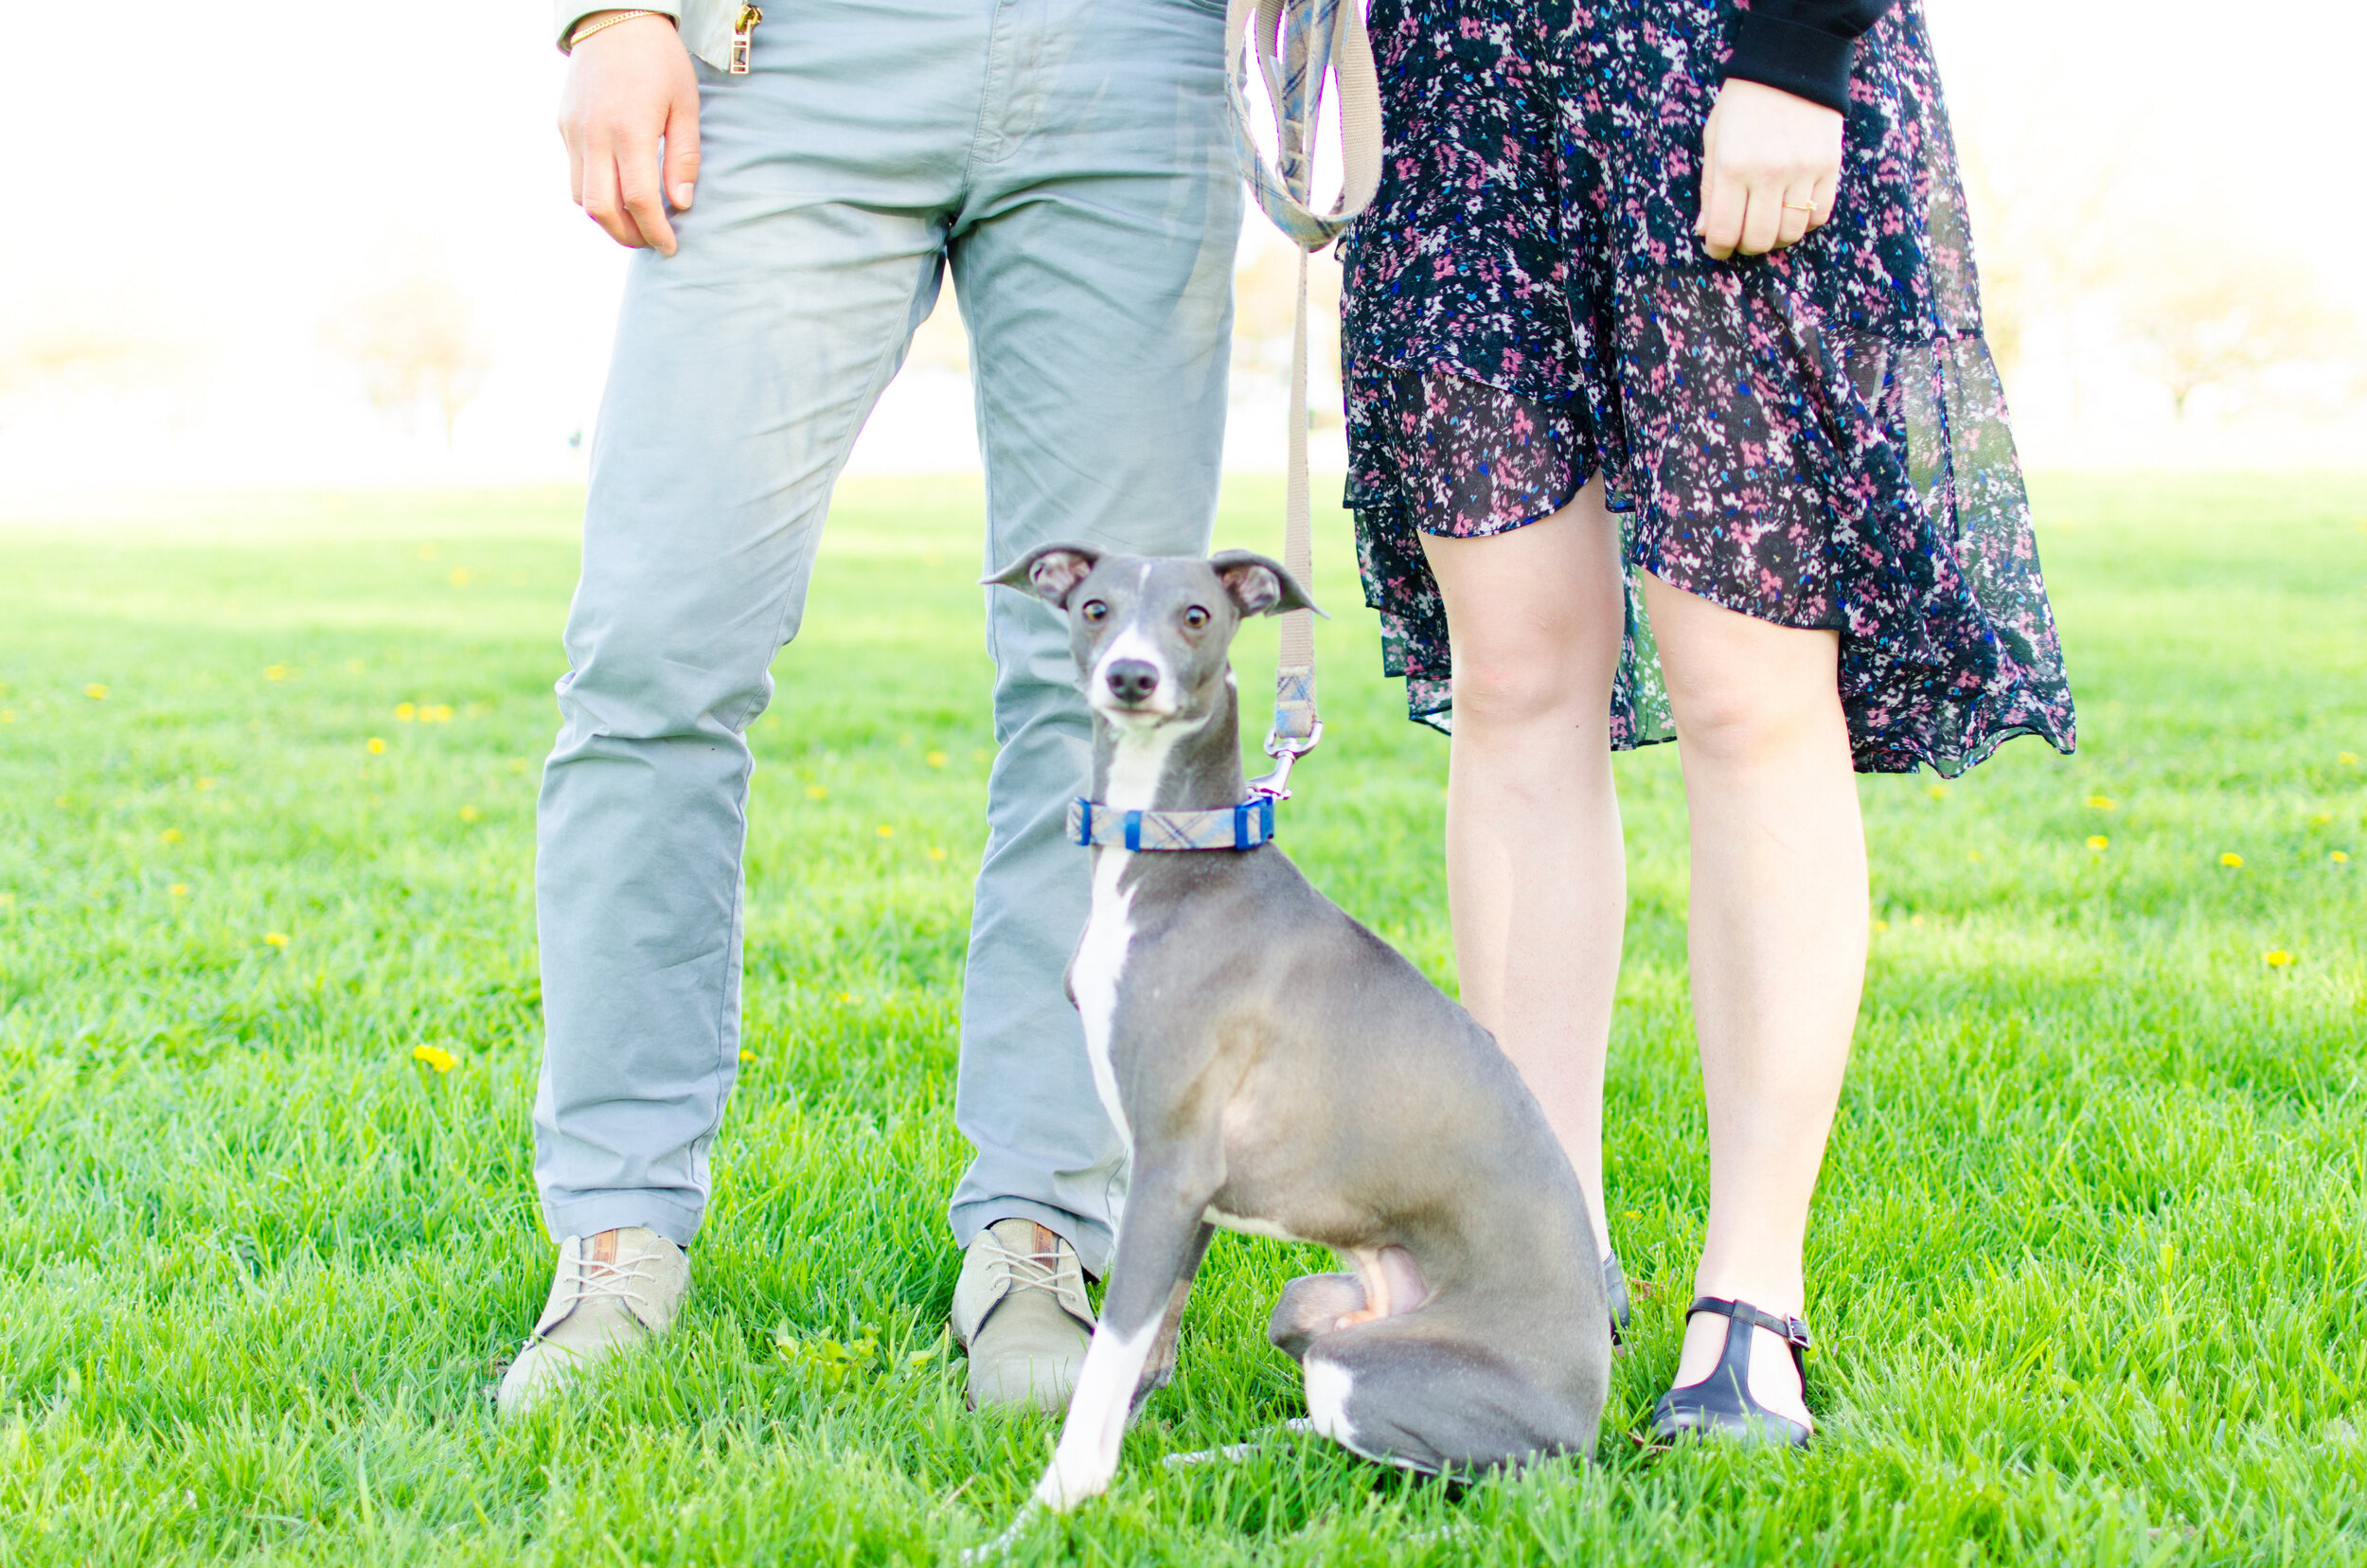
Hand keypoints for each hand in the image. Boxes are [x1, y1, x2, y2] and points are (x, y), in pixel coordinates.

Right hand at [558, 12, 700, 255]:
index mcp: (630, 130)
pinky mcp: (564, 126)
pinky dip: (594, 194)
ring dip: (607, 220)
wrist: (615, 19)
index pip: (639, 200)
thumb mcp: (685, 105)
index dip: (655, 231)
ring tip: (635, 224)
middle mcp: (595, 135)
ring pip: (581, 198)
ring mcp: (574, 131)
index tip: (670, 246)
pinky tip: (617, 193)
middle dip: (628, 236)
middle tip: (651, 242)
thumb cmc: (659, 61)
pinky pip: (574, 174)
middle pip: (602, 209)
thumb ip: (683, 157)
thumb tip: (680, 203)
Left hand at [1695, 79, 1842, 260]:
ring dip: (1776, 238)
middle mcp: (1767, 172)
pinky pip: (1819, 215)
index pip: (1724, 231)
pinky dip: (1804, 222)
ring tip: (1768, 224)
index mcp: (1732, 166)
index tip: (1718, 248)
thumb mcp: (1714, 139)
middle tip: (1742, 236)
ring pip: (1790, 233)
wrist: (1789, 63)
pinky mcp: (1830, 166)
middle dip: (1746, 246)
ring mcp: (1802, 170)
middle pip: (1758, 239)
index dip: (1719, 249)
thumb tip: (1706, 232)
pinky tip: (1792, 210)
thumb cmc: (1743, 102)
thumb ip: (1709, 188)